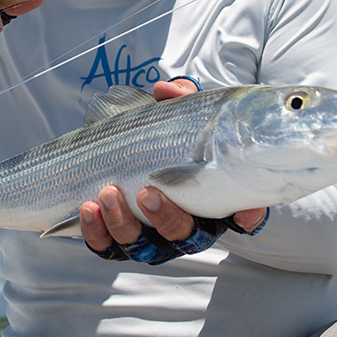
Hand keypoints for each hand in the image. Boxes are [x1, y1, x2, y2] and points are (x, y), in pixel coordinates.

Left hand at [81, 78, 268, 264]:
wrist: (130, 144)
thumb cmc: (168, 132)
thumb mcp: (180, 113)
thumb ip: (181, 100)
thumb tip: (165, 90)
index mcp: (213, 197)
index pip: (243, 215)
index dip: (247, 218)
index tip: (243, 216)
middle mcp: (186, 223)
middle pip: (184, 235)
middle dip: (166, 218)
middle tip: (148, 191)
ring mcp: (151, 234)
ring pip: (142, 244)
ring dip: (123, 222)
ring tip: (108, 191)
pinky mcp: (118, 237)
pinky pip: (108, 246)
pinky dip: (97, 231)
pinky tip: (89, 207)